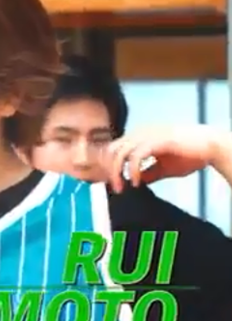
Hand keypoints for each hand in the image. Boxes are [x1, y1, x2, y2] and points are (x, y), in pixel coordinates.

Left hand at [103, 125, 223, 192]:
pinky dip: (132, 170)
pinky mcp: (158, 140)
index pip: (113, 149)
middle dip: (109, 170)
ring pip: (120, 152)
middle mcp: (140, 133)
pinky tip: (136, 182)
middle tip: (116, 188)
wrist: (212, 147)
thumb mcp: (163, 167)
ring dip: (117, 172)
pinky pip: (136, 155)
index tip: (113, 184)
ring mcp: (148, 135)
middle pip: (111, 150)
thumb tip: (135, 183)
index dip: (108, 167)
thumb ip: (148, 173)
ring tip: (123, 187)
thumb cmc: (190, 155)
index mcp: (139, 137)